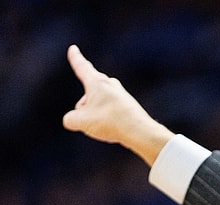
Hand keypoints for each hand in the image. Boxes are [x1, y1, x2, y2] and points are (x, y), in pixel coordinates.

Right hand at [63, 45, 173, 165]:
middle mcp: (110, 85)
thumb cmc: (110, 122)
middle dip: (85, 106)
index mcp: (97, 83)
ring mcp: (121, 95)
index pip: (82, 68)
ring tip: (109, 124)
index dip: (75, 58)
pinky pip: (109, 114)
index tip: (74, 48)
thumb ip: (70, 118)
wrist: (140, 131)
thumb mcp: (79, 121)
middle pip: (88, 94)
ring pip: (97, 106)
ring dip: (96, 117)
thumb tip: (75, 120)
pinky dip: (108, 122)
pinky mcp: (128, 106)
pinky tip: (117, 128)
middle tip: (96, 119)